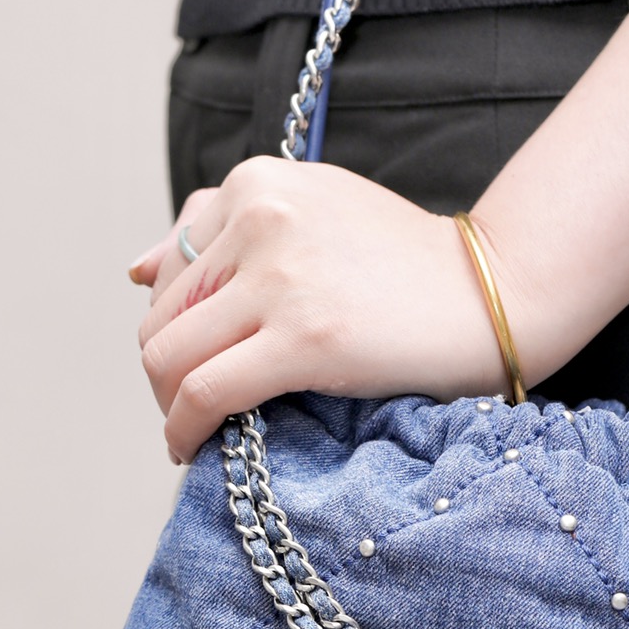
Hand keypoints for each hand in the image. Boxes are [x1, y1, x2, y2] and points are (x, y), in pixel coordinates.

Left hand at [127, 157, 508, 462]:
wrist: (494, 291)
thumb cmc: (409, 265)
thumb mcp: (312, 215)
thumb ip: (225, 232)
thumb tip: (134, 268)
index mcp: (257, 181)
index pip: (170, 266)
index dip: (175, 324)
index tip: (199, 358)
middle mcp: (260, 215)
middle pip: (161, 313)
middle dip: (167, 368)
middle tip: (194, 406)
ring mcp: (279, 275)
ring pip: (167, 355)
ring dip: (169, 404)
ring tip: (195, 428)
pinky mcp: (302, 337)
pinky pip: (203, 392)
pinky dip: (183, 429)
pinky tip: (193, 447)